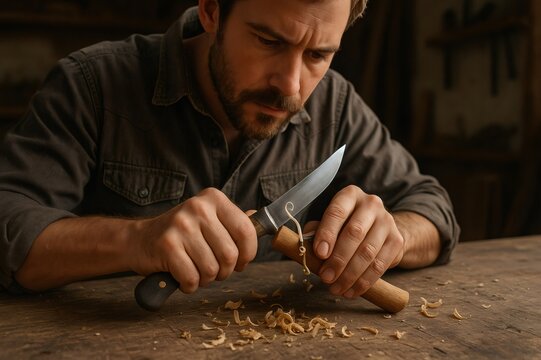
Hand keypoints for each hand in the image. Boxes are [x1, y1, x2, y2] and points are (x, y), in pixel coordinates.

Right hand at [130, 188, 256, 293]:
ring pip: (211, 269)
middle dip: (225, 271)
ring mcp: (181, 225)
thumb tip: (258, 220)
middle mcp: (198, 208)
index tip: (241, 261)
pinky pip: (192, 277)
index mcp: (214, 199)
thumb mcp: (209, 220)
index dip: (248, 253)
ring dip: (206, 280)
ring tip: (196, 271)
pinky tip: (183, 277)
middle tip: (214, 270)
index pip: (246, 230)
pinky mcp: (167, 245)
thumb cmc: (181, 234)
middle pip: (230, 254)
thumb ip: (233, 221)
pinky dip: (190, 285)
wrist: (139, 240)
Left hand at [310, 185, 403, 298]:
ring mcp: (387, 221)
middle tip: (326, 278)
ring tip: (336, 289)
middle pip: (355, 233)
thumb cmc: (345, 226)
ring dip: (350, 275)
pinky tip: (351, 291)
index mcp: (350, 195)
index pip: (337, 212)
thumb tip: (305, 247)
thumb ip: (316, 232)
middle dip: (338, 259)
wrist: (379, 229)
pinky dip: (364, 281)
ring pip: (368, 252)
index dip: (327, 233)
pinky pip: (380, 265)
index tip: (319, 254)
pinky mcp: (397, 240)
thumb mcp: (329, 223)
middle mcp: (371, 204)